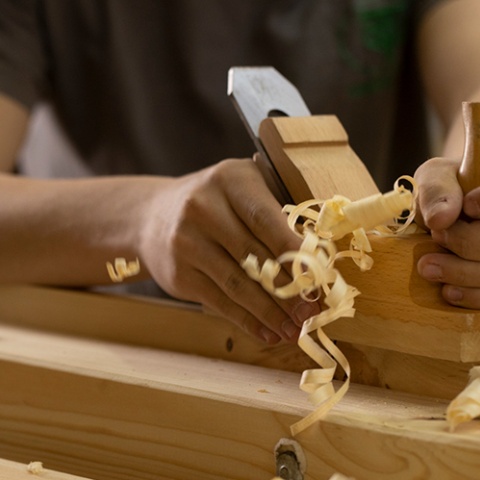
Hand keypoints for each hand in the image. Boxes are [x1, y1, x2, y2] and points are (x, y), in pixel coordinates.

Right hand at [139, 158, 318, 343]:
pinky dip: (247, 321)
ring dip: (270, 313)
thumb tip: (318, 259)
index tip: (319, 278)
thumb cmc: (215, 203)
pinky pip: (219, 302)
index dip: (294, 251)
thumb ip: (276, 213)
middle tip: (313, 312)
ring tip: (295, 329)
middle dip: (289, 289)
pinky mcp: (179, 274)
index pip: (265, 219)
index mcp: (229, 180)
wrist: (153, 216)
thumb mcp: (242, 189)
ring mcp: (186, 243)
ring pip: (238, 285)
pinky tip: (268, 333)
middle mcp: (202, 209)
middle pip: (254, 256)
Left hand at [415, 157, 479, 307]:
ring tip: (427, 267)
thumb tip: (441, 218)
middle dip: (467, 242)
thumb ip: (437, 192)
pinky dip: (471, 296)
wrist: (443, 214)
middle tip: (437, 235)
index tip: (467, 207)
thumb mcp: (436, 178)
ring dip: (461, 273)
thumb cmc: (443, 190)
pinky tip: (447, 291)